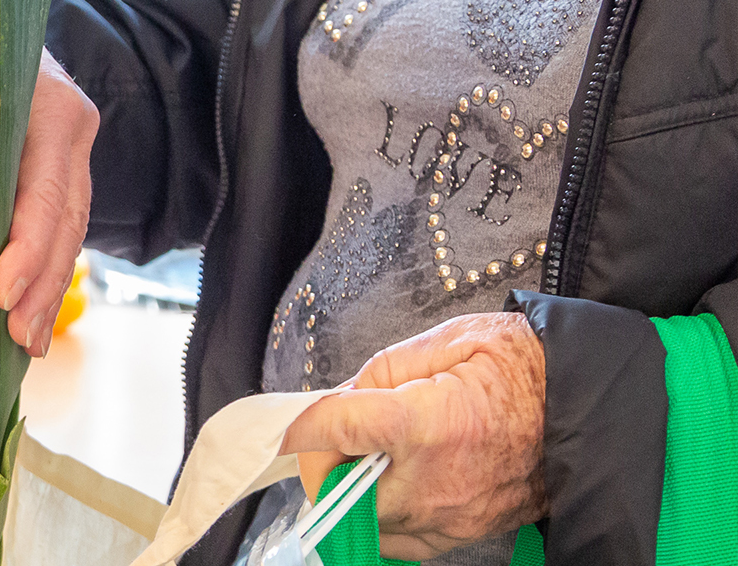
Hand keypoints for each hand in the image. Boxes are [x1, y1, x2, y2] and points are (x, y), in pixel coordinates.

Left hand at [0, 0, 98, 355]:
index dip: (27, 251)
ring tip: (28, 342)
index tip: (3, 296)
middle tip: (20, 339)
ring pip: (66, 230)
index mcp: (56, 114)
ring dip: (47, 286)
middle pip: (66, 223)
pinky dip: (42, 265)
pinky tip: (28, 308)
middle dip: (43, 285)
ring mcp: (70, 152)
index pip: (46, 196)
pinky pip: (55, 223)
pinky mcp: (55, 167)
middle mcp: (75, 134)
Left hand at [280, 312, 546, 559]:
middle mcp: (439, 479)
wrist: (593, 405)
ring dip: (352, 496)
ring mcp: (455, 516)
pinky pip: (402, 543)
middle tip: (334, 441)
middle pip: (343, 493)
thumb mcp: (447, 340)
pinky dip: (383, 519)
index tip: (290, 426)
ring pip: (367, 526)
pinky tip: (392, 485)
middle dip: (325, 468)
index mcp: (431, 421)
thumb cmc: (523, 366)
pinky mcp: (468, 534)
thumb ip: (380, 372)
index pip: (340, 429)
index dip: (304, 426)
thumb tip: (339, 401)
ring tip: (368, 460)